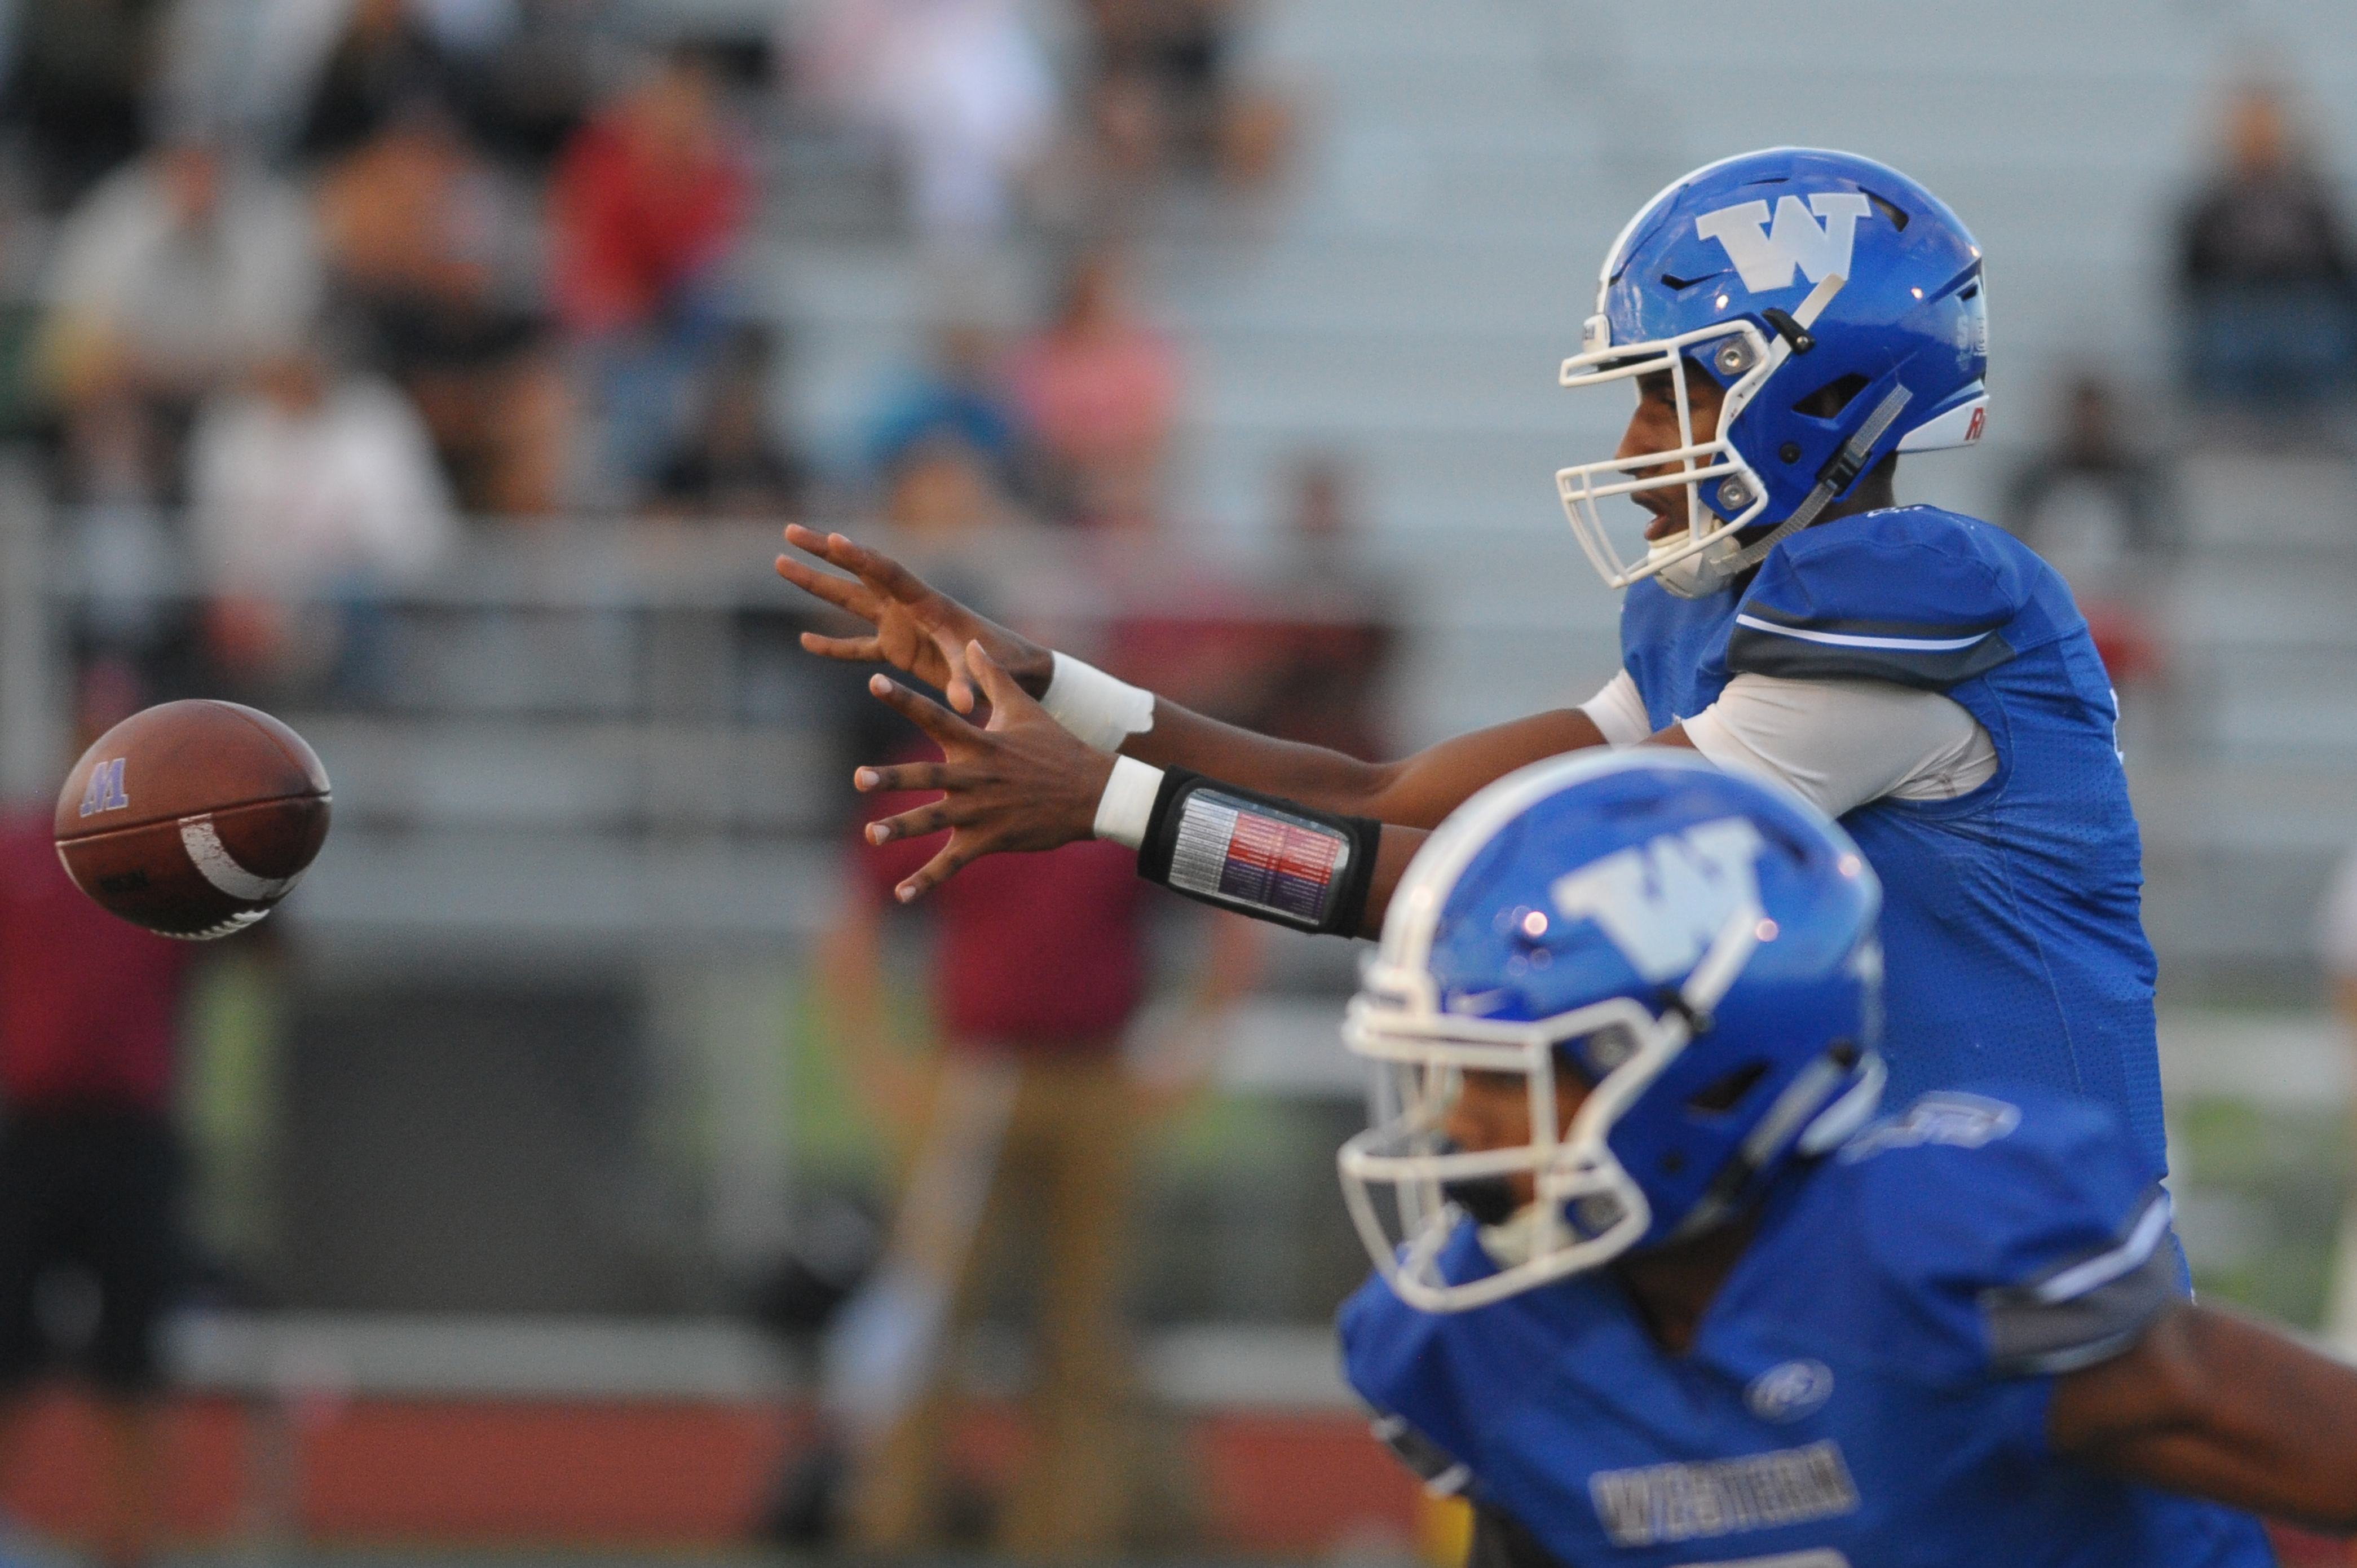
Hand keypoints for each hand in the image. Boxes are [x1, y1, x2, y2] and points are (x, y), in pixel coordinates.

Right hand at [775, 524, 1053, 714]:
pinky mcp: (898, 650)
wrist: (1016, 671)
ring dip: (817, 584)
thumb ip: (969, 686)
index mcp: (928, 603)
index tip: (835, 539)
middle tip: (789, 532)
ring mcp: (900, 626)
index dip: (861, 557)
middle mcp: (909, 607)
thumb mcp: (985, 672)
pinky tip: (804, 641)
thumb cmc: (1006, 663)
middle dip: (824, 553)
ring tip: (781, 563)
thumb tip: (963, 706)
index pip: (888, 573)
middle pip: (858, 574)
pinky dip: (832, 646)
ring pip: (849, 601)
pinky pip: (857, 646)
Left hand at [858, 640, 1116, 901]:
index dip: (904, 699)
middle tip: (859, 776)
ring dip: (902, 828)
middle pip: (928, 776)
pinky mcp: (989, 840)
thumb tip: (971, 641)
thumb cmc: (1056, 746)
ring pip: (935, 821)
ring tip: (871, 835)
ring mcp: (982, 811)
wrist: (1093, 792)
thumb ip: (992, 675)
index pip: (936, 715)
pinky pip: (952, 863)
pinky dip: (926, 881)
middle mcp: (976, 776)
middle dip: (893, 777)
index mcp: (980, 743)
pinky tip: (900, 895)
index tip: (874, 683)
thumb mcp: (1024, 707)